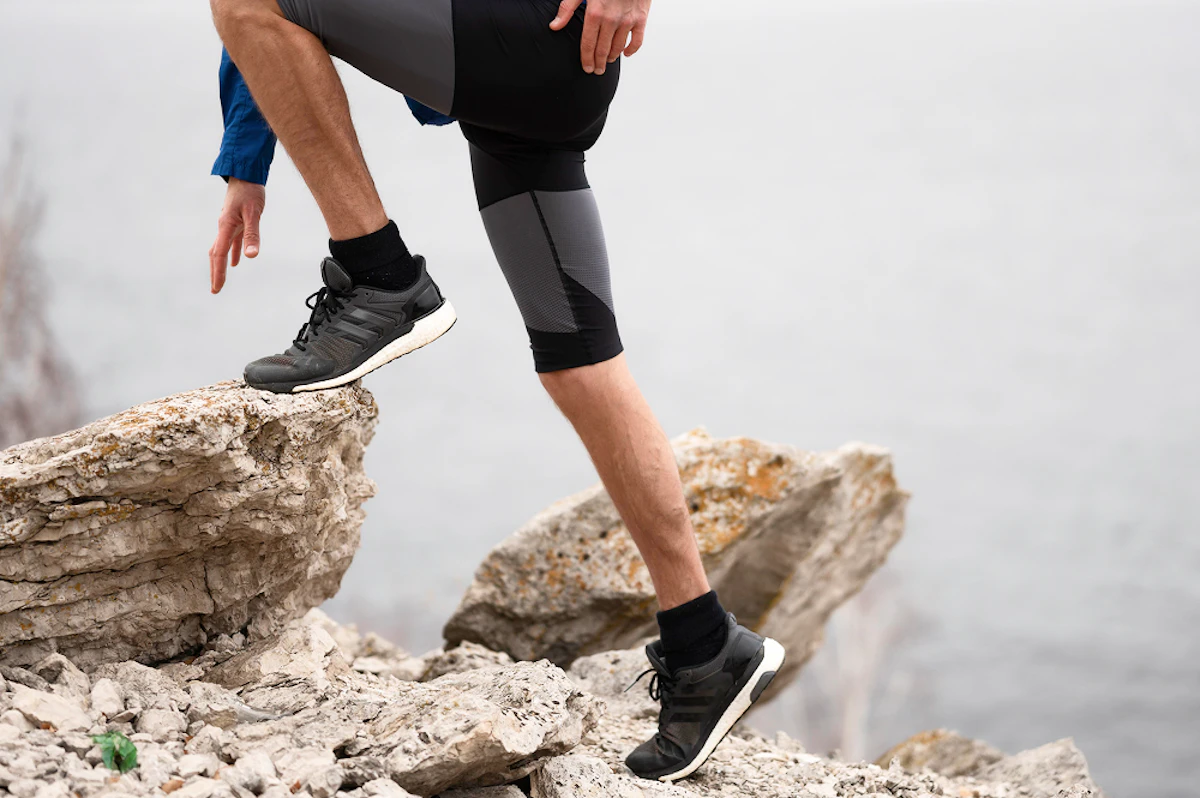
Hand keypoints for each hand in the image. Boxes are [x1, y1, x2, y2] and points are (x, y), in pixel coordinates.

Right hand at [209, 178, 265, 293]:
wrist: (246, 173)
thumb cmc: (250, 191)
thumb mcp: (254, 214)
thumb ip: (252, 235)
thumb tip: (251, 256)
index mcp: (225, 226)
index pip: (218, 255)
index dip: (218, 273)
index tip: (217, 288)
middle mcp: (224, 227)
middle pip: (216, 254)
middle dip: (216, 272)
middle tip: (215, 289)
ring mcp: (229, 224)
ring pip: (222, 248)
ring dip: (221, 264)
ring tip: (221, 279)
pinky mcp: (236, 220)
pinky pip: (232, 241)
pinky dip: (233, 252)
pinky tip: (237, 261)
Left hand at [549, 0, 649, 75]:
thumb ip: (567, 8)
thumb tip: (555, 26)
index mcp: (595, 13)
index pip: (588, 44)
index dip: (586, 59)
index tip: (586, 68)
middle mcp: (611, 19)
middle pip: (602, 49)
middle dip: (598, 63)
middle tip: (596, 70)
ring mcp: (627, 20)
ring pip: (618, 47)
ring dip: (612, 58)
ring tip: (607, 62)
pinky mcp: (640, 18)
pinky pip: (637, 40)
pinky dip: (631, 49)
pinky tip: (625, 53)